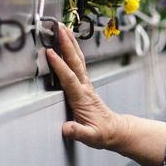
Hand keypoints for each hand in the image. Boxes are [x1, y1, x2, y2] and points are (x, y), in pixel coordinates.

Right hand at [46, 24, 122, 149]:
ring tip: (63, 27)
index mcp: (82, 98)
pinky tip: (68, 43)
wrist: (115, 130)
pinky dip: (73, 50)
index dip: (59, 65)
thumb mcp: (91, 138)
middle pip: (75, 61)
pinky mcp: (85, 84)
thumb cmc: (102, 133)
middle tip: (59, 27)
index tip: (50, 52)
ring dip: (71, 42)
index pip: (69, 78)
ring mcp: (86, 84)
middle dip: (67, 43)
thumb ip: (78, 132)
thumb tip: (67, 128)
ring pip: (78, 59)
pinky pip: (78, 63)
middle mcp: (85, 87)